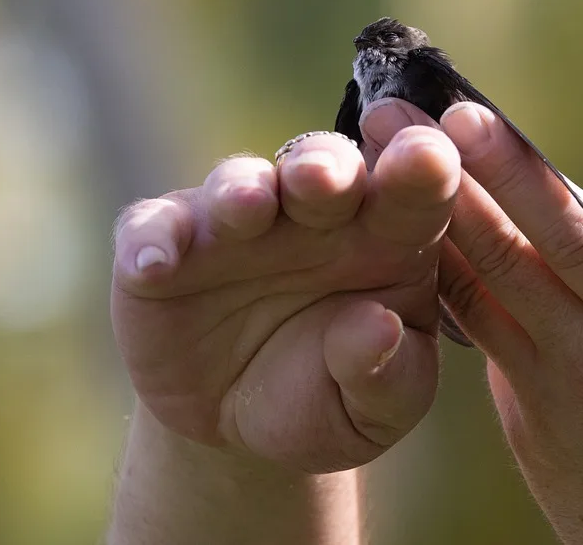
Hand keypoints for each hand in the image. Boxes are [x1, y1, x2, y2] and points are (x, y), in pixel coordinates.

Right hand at [111, 128, 459, 471]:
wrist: (241, 426)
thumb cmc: (331, 397)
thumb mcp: (375, 407)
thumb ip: (386, 373)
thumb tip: (379, 328)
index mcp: (390, 238)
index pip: (417, 190)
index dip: (424, 167)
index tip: (430, 157)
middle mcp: (316, 216)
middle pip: (326, 168)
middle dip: (326, 167)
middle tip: (326, 178)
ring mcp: (239, 225)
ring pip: (241, 185)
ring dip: (244, 189)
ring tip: (249, 208)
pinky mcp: (168, 246)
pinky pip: (154, 230)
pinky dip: (152, 239)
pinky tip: (152, 264)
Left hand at [362, 100, 582, 544]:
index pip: (576, 237)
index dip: (516, 176)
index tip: (462, 118)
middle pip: (502, 256)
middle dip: (439, 182)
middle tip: (381, 119)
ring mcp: (543, 394)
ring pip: (471, 295)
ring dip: (422, 227)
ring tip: (373, 171)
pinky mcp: (521, 420)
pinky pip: (475, 338)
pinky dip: (442, 283)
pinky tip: (408, 237)